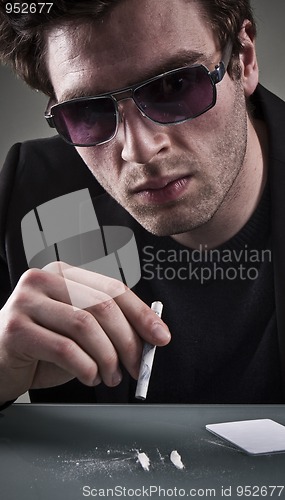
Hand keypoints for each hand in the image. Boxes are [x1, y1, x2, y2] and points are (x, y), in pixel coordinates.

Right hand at [0, 262, 170, 401]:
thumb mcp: (79, 330)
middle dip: (128, 341)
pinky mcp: (15, 328)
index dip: (141, 314)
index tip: (161, 337)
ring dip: (108, 358)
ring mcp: (26, 302)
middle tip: (136, 367)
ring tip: (111, 377)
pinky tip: (90, 377)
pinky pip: (64, 349)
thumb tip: (152, 335)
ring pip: (85, 326)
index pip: (113, 288)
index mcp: (64, 274)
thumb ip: (108, 325)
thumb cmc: (42, 346)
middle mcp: (43, 279)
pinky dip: (86, 367)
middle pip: (102, 306)